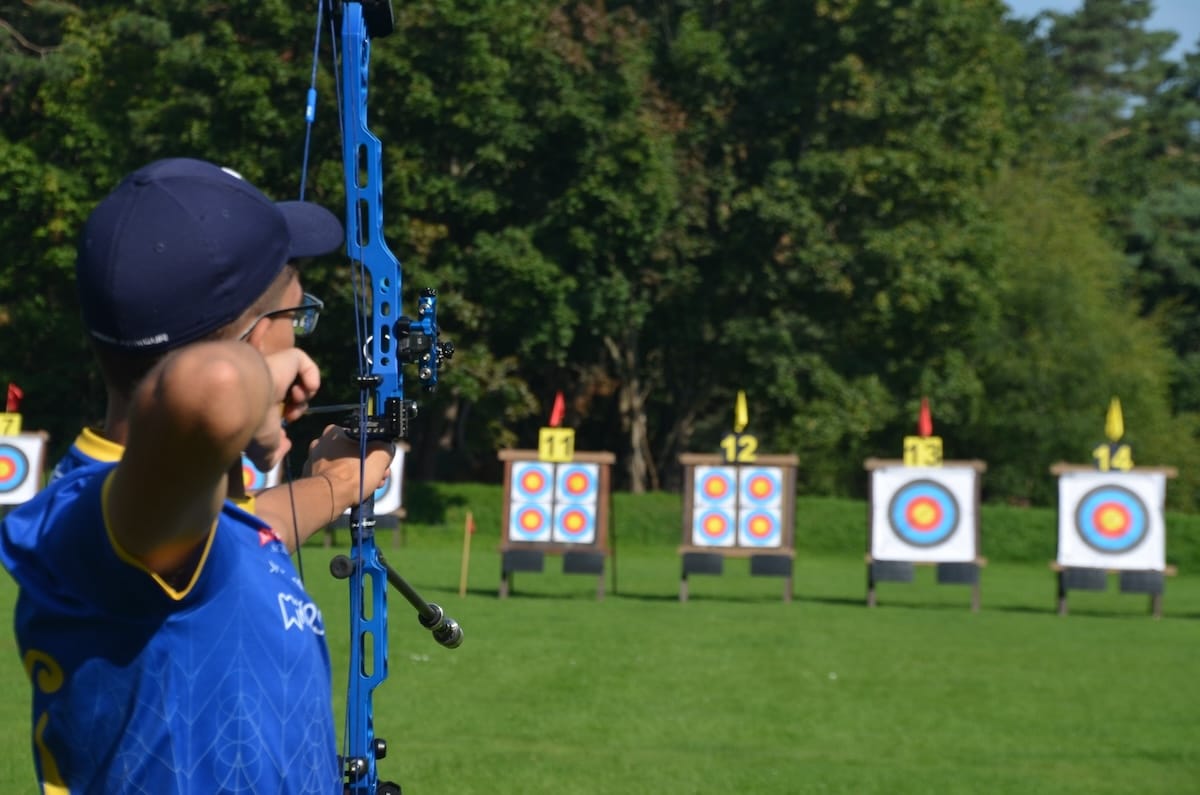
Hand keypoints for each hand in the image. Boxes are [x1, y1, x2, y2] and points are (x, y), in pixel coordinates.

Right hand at [245, 348, 321, 470]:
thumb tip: (286, 445)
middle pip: (289, 393)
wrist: (243, 400)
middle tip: (289, 416)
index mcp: (257, 401)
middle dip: (295, 408)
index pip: (275, 406)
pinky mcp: (284, 357)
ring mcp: (273, 369)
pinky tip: (301, 389)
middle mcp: (264, 383)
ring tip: (292, 402)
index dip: (286, 417)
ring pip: (297, 379)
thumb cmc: (252, 425)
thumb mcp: (263, 452)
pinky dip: (311, 377)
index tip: (282, 430)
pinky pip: (303, 362)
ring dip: (302, 397)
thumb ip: (273, 456)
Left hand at [303, 424, 395, 512]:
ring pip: (342, 467)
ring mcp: (313, 461)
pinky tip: (351, 493)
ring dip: (356, 476)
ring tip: (367, 488)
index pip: (361, 438)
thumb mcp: (380, 456)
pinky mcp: (310, 478)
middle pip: (352, 453)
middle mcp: (320, 443)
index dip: (375, 451)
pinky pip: (332, 479)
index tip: (381, 463)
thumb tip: (387, 448)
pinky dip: (342, 485)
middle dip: (367, 466)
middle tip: (378, 478)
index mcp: (334, 432)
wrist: (328, 498)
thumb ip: (386, 447)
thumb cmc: (353, 475)